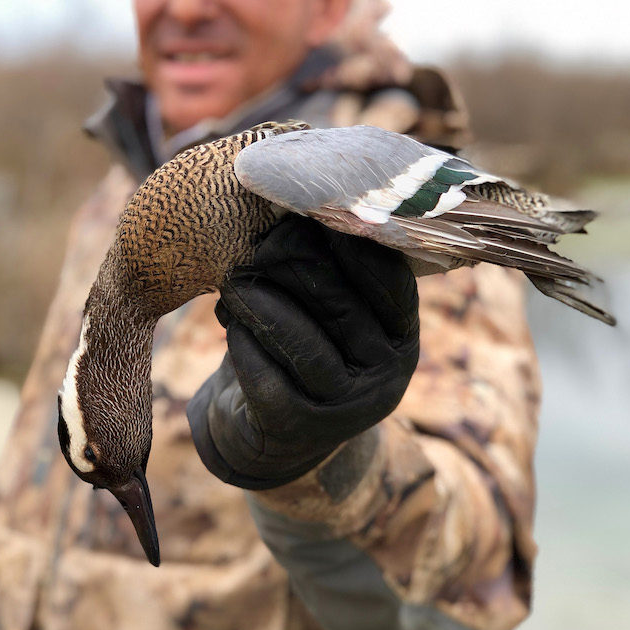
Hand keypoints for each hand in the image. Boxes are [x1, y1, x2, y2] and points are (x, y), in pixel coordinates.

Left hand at [187, 214, 419, 489]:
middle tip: (257, 240)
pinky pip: (265, 373)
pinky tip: (227, 320)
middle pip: (339, 303)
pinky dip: (242, 340)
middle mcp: (387, 375)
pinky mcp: (299, 427)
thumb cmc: (304, 349)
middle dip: (293, 261)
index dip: (350, 239)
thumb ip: (335, 269)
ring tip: (233, 277)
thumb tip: (304, 194)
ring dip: (259, 299)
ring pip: (299, 338)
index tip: (311, 204)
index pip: (388, 280)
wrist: (270, 436)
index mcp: (403, 337)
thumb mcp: (333, 315)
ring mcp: (346, 408)